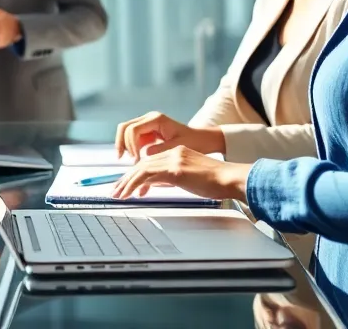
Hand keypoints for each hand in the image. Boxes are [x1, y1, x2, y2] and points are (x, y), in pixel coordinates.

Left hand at [111, 146, 251, 202]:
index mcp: (177, 153)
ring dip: (127, 183)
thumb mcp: (189, 178)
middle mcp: (173, 153)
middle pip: (142, 164)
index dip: (136, 174)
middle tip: (116, 191)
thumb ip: (171, 178)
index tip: (127, 185)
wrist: (231, 179)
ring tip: (118, 195)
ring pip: (141, 169)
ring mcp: (173, 159)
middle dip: (127, 179)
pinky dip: (135, 184)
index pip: (150, 162)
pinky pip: (147, 175)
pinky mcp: (175, 169)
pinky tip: (130, 193)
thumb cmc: (216, 182)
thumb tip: (154, 185)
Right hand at [114, 111, 225, 160]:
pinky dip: (131, 149)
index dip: (131, 145)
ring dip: (125, 146)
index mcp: (156, 119)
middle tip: (121, 159)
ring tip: (127, 161)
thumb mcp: (177, 148)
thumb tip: (141, 158)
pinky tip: (134, 161)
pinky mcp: (148, 133)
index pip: (134, 130)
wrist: (203, 140)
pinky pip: (133, 139)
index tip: (136, 160)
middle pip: (125, 128)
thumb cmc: (193, 142)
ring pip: (126, 133)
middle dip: (122, 144)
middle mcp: (149, 119)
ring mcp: (147, 125)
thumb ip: (158, 151)